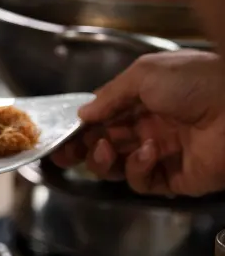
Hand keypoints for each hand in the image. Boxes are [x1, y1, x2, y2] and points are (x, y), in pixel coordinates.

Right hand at [52, 50, 224, 195]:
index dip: (80, 129)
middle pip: (104, 145)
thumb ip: (110, 95)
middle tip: (66, 154)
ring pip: (117, 167)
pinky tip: (149, 153)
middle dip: (82, 150)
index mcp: (144, 101)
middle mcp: (150, 128)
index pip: (103, 119)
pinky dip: (138, 169)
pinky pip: (142, 181)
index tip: (59, 137)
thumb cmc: (196, 82)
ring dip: (104, 160)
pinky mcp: (174, 179)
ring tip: (108, 149)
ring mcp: (161, 155)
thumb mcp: (145, 74)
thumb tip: (83, 114)